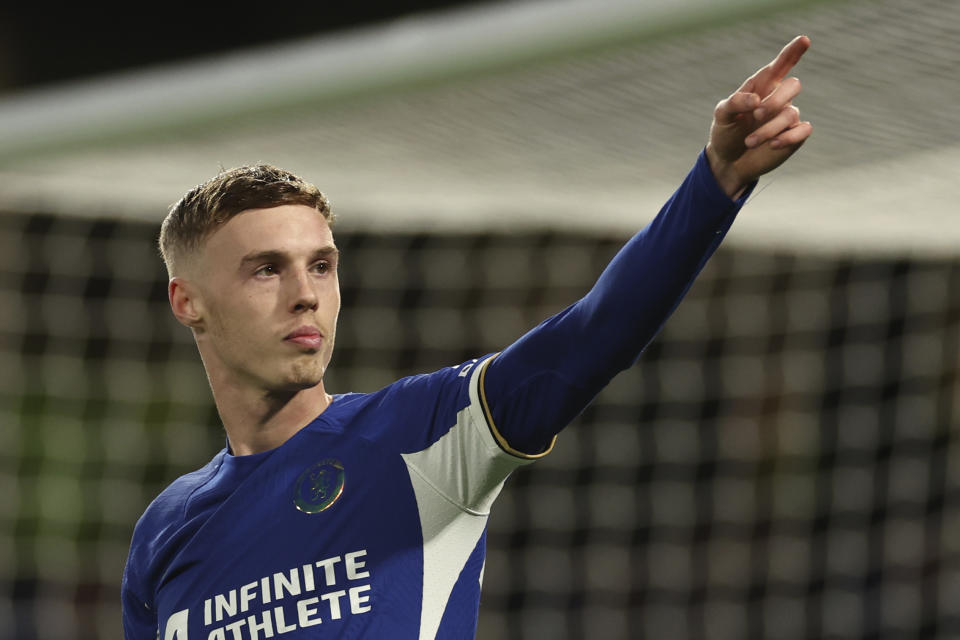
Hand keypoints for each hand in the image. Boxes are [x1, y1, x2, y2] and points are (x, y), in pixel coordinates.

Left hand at [706, 36, 812, 197]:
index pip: (781, 65)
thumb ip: (734, 103)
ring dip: (769, 128)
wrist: (728, 161)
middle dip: (775, 100)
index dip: (792, 52)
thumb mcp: (722, 116)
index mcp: (762, 86)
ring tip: (749, 142)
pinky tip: (773, 144)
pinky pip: (803, 130)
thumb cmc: (726, 132)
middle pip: (793, 86)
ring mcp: (788, 117)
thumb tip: (755, 100)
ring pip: (791, 113)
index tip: (803, 40)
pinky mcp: (794, 136)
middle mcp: (778, 98)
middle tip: (756, 115)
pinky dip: (789, 137)